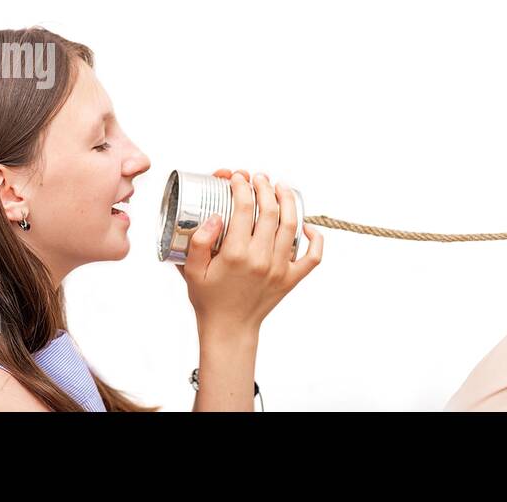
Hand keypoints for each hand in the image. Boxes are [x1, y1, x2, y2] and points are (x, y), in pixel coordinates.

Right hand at [178, 169, 323, 337]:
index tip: (237, 177)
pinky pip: (313, 256)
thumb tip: (215, 216)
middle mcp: (261, 259)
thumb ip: (198, 242)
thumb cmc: (209, 299)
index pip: (243, 208)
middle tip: (259, 177)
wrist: (229, 329)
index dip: (241, 186)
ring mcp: (280, 269)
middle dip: (265, 187)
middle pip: (270, 211)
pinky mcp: (292, 279)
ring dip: (288, 201)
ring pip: (291, 226)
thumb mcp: (191, 270)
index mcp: (235, 254)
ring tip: (282, 187)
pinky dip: (315, 238)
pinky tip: (307, 225)